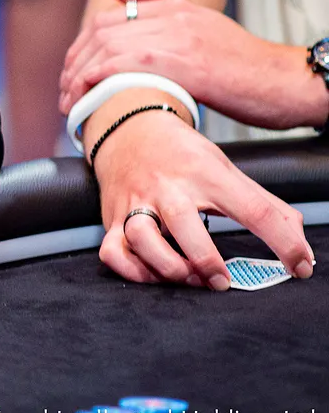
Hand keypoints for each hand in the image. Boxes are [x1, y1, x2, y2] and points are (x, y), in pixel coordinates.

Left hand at [60, 0, 328, 129]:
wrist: (285, 80)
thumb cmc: (244, 62)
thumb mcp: (200, 22)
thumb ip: (156, 2)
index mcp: (173, 9)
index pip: (107, 21)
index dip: (81, 48)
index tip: (71, 73)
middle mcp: (170, 20)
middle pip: (101, 35)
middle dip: (74, 65)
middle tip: (65, 93)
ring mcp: (177, 40)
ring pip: (110, 50)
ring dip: (81, 78)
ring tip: (71, 104)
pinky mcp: (186, 66)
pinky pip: (129, 66)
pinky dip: (102, 79)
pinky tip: (89, 94)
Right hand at [91, 106, 313, 286]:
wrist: (128, 130)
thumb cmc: (181, 154)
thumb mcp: (224, 167)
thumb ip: (262, 202)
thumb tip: (299, 237)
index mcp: (205, 173)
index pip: (254, 209)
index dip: (285, 242)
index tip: (300, 266)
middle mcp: (169, 187)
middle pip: (185, 225)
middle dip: (207, 261)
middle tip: (224, 282)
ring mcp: (136, 202)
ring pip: (142, 238)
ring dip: (168, 267)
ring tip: (188, 277)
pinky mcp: (112, 217)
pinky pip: (113, 251)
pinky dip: (132, 270)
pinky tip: (153, 274)